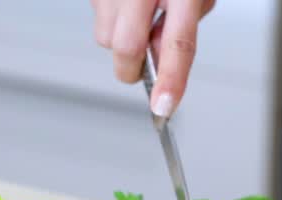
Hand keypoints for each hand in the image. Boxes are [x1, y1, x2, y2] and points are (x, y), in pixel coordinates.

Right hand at [91, 0, 216, 116]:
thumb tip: (161, 61)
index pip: (178, 43)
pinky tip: (127, 4)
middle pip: (126, 49)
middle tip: (148, 59)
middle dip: (135, 68)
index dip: (171, 80)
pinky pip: (98, 20)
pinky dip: (112, 21)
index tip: (163, 107)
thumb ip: (183, 27)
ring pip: (105, 38)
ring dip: (122, 40)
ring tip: (139, 15)